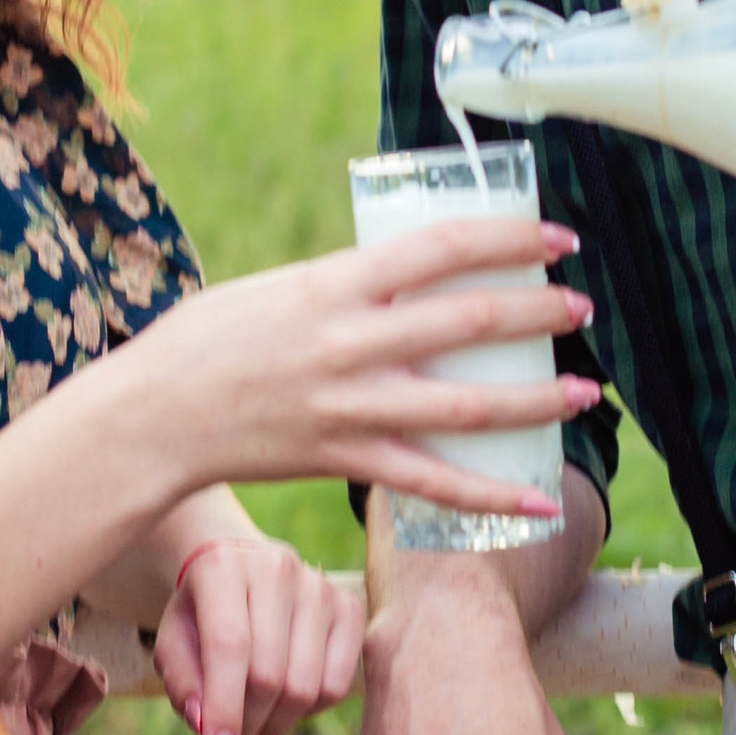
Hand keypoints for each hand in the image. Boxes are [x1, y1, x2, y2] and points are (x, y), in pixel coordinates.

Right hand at [127, 218, 601, 513]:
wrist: (152, 416)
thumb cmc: (205, 342)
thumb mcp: (281, 289)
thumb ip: (345, 287)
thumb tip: (404, 279)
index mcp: (335, 282)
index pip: (444, 246)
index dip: (511, 237)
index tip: (557, 235)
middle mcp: (350, 340)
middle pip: (471, 319)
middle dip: (539, 310)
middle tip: (580, 307)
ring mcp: (350, 405)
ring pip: (468, 403)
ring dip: (536, 398)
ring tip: (583, 390)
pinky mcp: (343, 459)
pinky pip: (433, 481)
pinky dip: (491, 494)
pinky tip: (538, 499)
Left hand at [153, 536, 365, 734]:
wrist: (239, 569)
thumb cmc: (200, 616)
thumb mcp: (173, 645)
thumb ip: (183, 685)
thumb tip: (207, 728)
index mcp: (222, 568)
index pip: (229, 648)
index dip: (224, 712)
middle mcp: (277, 569)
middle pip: (270, 675)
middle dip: (246, 727)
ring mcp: (320, 587)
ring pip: (306, 687)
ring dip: (275, 726)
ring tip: (253, 724)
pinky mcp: (350, 608)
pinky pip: (337, 686)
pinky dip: (309, 712)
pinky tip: (284, 703)